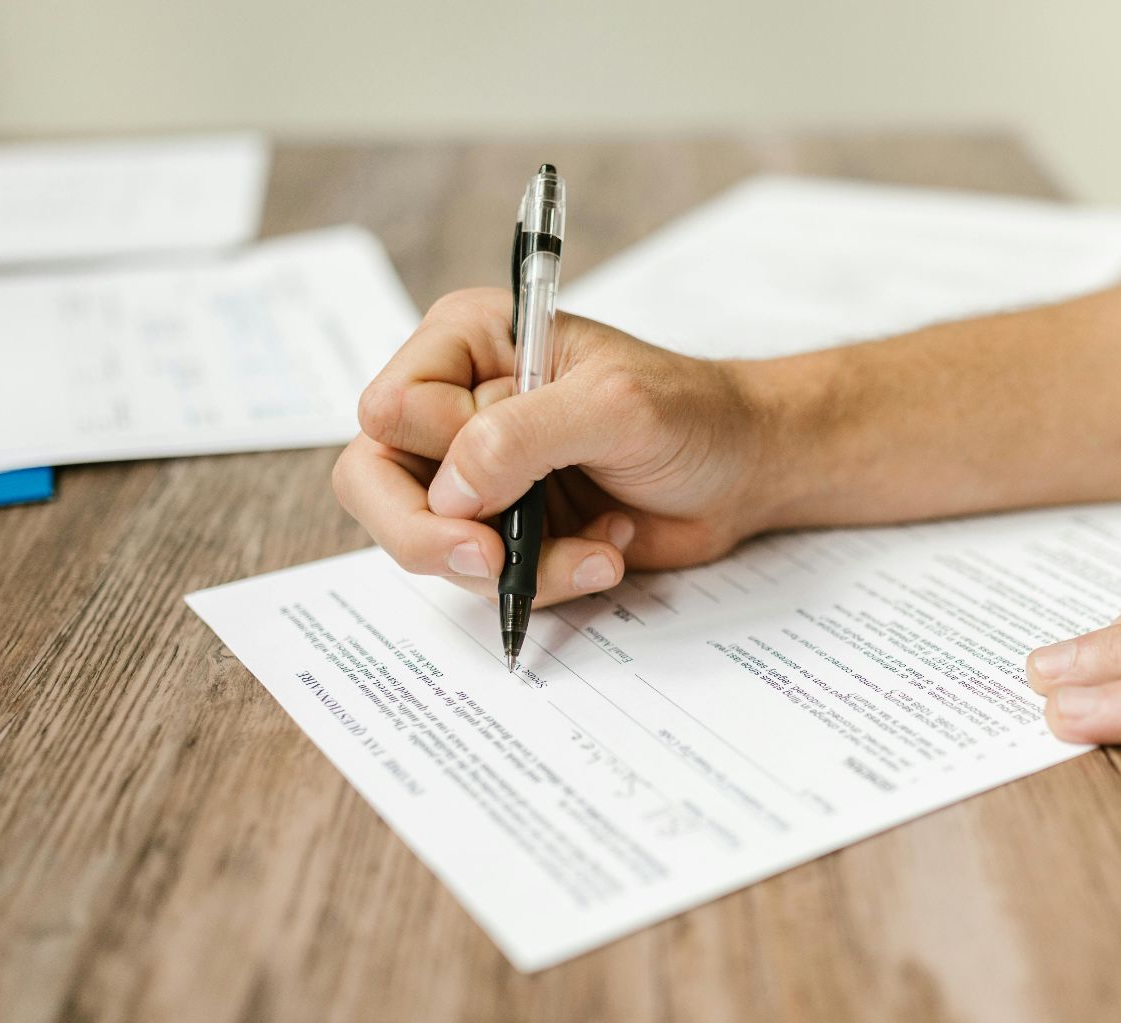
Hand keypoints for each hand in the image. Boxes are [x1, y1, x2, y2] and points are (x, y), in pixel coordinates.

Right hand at [334, 288, 777, 604]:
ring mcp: (478, 473)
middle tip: (493, 563)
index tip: (498, 485)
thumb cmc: (690, 412)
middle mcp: (457, 404)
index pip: (389, 411)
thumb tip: (447, 492)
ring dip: (517, 566)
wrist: (745, 469)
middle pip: (375, 484)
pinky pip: (485, 578)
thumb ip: (521, 436)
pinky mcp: (507, 528)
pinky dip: (548, 581)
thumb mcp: (613, 406)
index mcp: (467, 343)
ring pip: (430, 543)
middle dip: (434, 538)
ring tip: (599, 546)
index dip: (435, 457)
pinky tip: (607, 551)